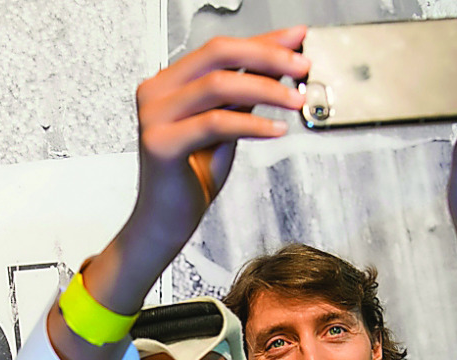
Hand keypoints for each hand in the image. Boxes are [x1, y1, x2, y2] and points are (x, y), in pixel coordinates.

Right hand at [48, 29, 307, 359]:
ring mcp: (154, 116)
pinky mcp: (161, 143)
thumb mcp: (224, 128)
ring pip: (219, 85)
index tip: (297, 39)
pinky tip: (277, 131)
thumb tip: (277, 63)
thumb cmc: (191, 179)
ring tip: (296, 98)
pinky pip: (216, 123)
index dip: (262, 41)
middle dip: (267, 55)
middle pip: (217, 54)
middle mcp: (155, 92)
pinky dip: (252, 124)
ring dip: (266, 89)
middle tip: (302, 64)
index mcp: (167, 82)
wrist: (165, 224)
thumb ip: (242, 96)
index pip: (219, 48)